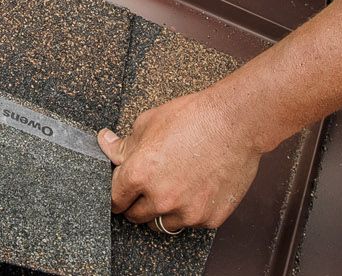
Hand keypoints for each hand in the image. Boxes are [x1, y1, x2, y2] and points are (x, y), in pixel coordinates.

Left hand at [98, 90, 262, 230]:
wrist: (236, 123)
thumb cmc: (193, 117)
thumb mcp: (149, 122)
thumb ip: (124, 143)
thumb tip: (105, 143)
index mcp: (140, 174)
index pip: (114, 200)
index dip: (117, 194)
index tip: (122, 192)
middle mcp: (161, 198)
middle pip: (135, 217)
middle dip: (138, 203)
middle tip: (150, 186)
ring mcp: (187, 212)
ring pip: (162, 224)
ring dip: (163, 211)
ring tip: (175, 186)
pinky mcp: (210, 218)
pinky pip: (191, 222)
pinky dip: (191, 210)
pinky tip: (197, 187)